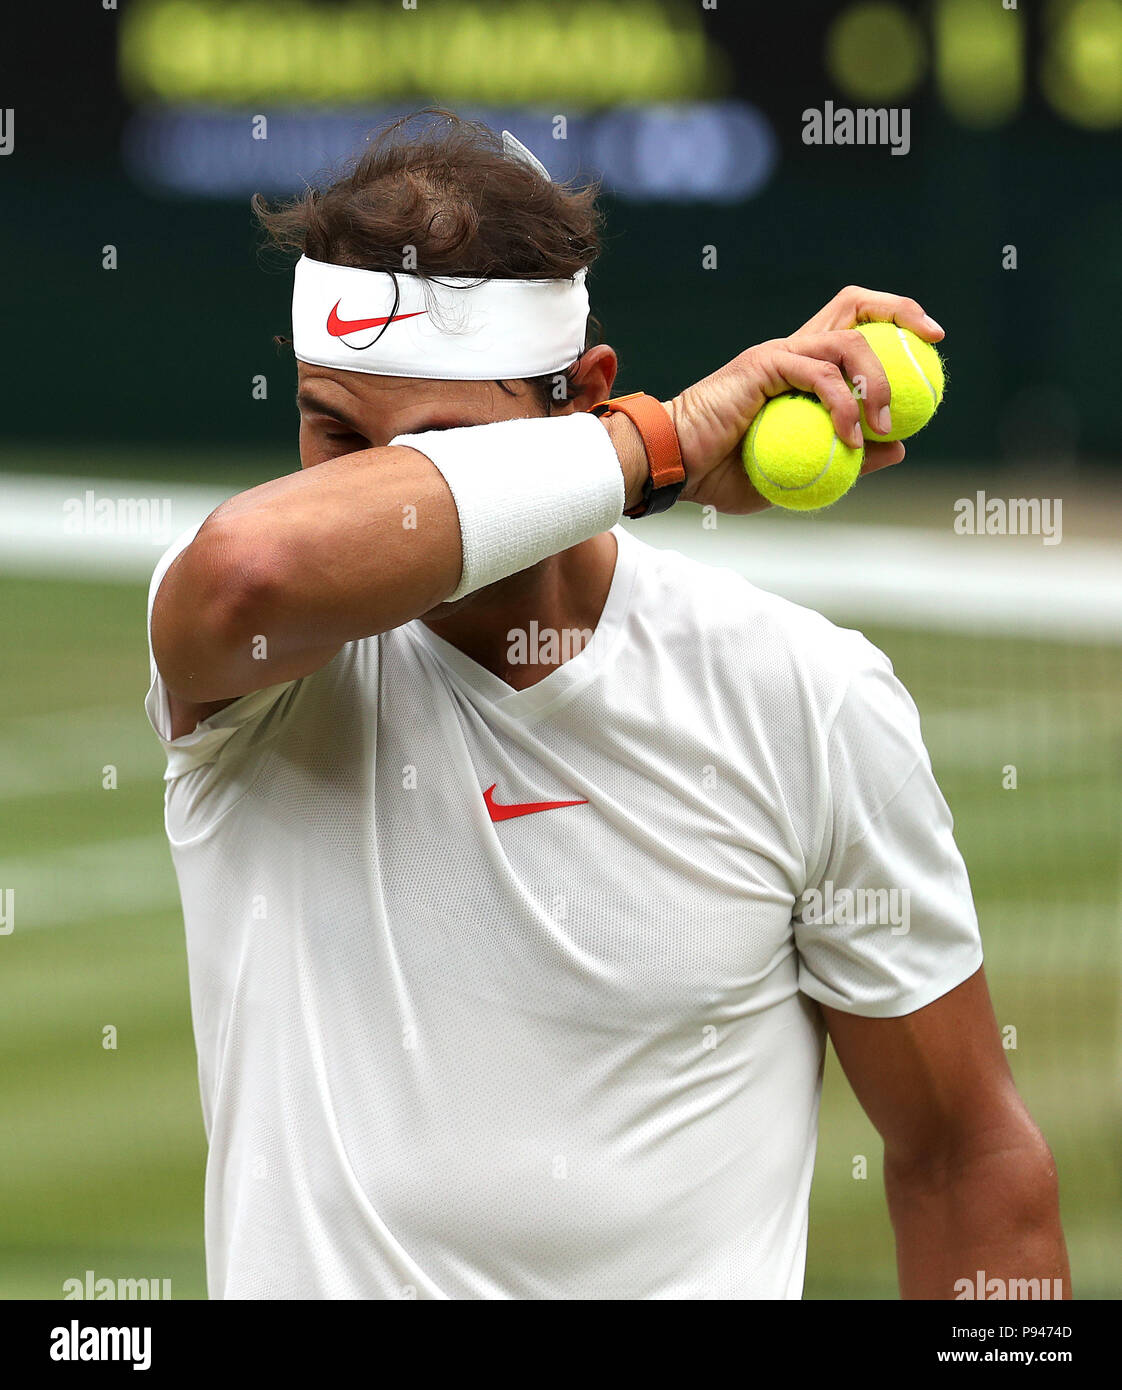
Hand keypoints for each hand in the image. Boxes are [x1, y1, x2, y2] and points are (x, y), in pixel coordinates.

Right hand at [666, 286, 945, 514]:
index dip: (896, 324)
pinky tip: (852, 437)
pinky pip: (819, 374)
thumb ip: (847, 460)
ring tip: (885, 423)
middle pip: (855, 305)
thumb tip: (898, 447)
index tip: (930, 347)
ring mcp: (777, 354)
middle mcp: (792, 351)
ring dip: (878, 379)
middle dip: (900, 312)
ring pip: (847, 340)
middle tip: (931, 342)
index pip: (853, 327)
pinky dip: (844, 404)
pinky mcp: (763, 365)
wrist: (673, 467)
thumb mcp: (801, 473)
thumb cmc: (722, 475)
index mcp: (799, 369)